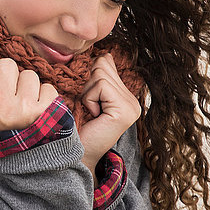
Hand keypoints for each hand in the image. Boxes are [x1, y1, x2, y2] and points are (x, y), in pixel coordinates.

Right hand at [0, 54, 58, 133]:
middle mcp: (0, 109)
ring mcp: (25, 111)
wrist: (24, 164)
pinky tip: (37, 112)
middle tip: (9, 94)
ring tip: (24, 105)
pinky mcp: (47, 113)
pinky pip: (48, 88)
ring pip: (29, 74)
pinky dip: (44, 97)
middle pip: (6, 64)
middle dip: (10, 75)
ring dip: (28, 87)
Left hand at [79, 53, 141, 183]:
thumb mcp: (88, 97)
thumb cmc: (78, 126)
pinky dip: (89, 99)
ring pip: (100, 75)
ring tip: (91, 112)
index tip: (89, 101)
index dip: (90, 78)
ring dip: (87, 94)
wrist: (76, 154)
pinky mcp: (125, 110)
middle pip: (102, 67)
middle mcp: (133, 101)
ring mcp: (132, 106)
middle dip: (87, 86)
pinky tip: (94, 115)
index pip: (106, 64)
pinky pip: (100, 86)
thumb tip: (105, 55)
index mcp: (126, 96)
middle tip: (89, 108)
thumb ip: (99, 78)